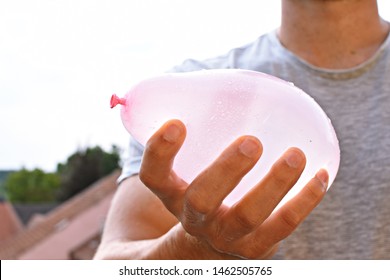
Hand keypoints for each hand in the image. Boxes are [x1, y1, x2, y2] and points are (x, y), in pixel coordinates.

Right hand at [139, 119, 327, 258]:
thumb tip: (221, 84)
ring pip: (247, 216)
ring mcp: (225, 236)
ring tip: (296, 155)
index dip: (160, 153)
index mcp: (172, 193)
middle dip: (226, 170)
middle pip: (202, 200)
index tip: (177, 123)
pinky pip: (283, 226)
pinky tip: (321, 175)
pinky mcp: (256, 247)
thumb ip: (201, 133)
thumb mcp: (192, 167)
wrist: (212, 239)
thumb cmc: (205, 188)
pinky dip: (304, 201)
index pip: (153, 177)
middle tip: (252, 141)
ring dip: (273, 185)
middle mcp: (194, 218)